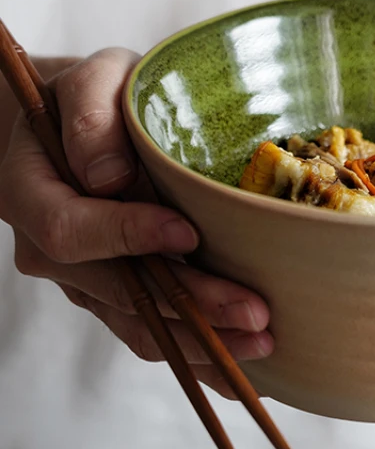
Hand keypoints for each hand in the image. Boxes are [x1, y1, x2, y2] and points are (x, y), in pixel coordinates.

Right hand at [0, 48, 272, 396]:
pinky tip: (244, 368)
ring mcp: (88, 280)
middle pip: (121, 292)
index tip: (186, 234)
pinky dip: (198, 355)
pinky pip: (155, 332)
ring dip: (202, 345)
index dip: (125, 236)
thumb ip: (91, 116)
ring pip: (140, 326)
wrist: (71, 131)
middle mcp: (57, 252)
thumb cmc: (87, 99)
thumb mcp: (90, 81)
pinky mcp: (120, 294)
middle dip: (191, 309)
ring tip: (263, 347)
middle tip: (256, 315)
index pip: (70, 229)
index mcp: (36, 195)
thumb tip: (110, 178)